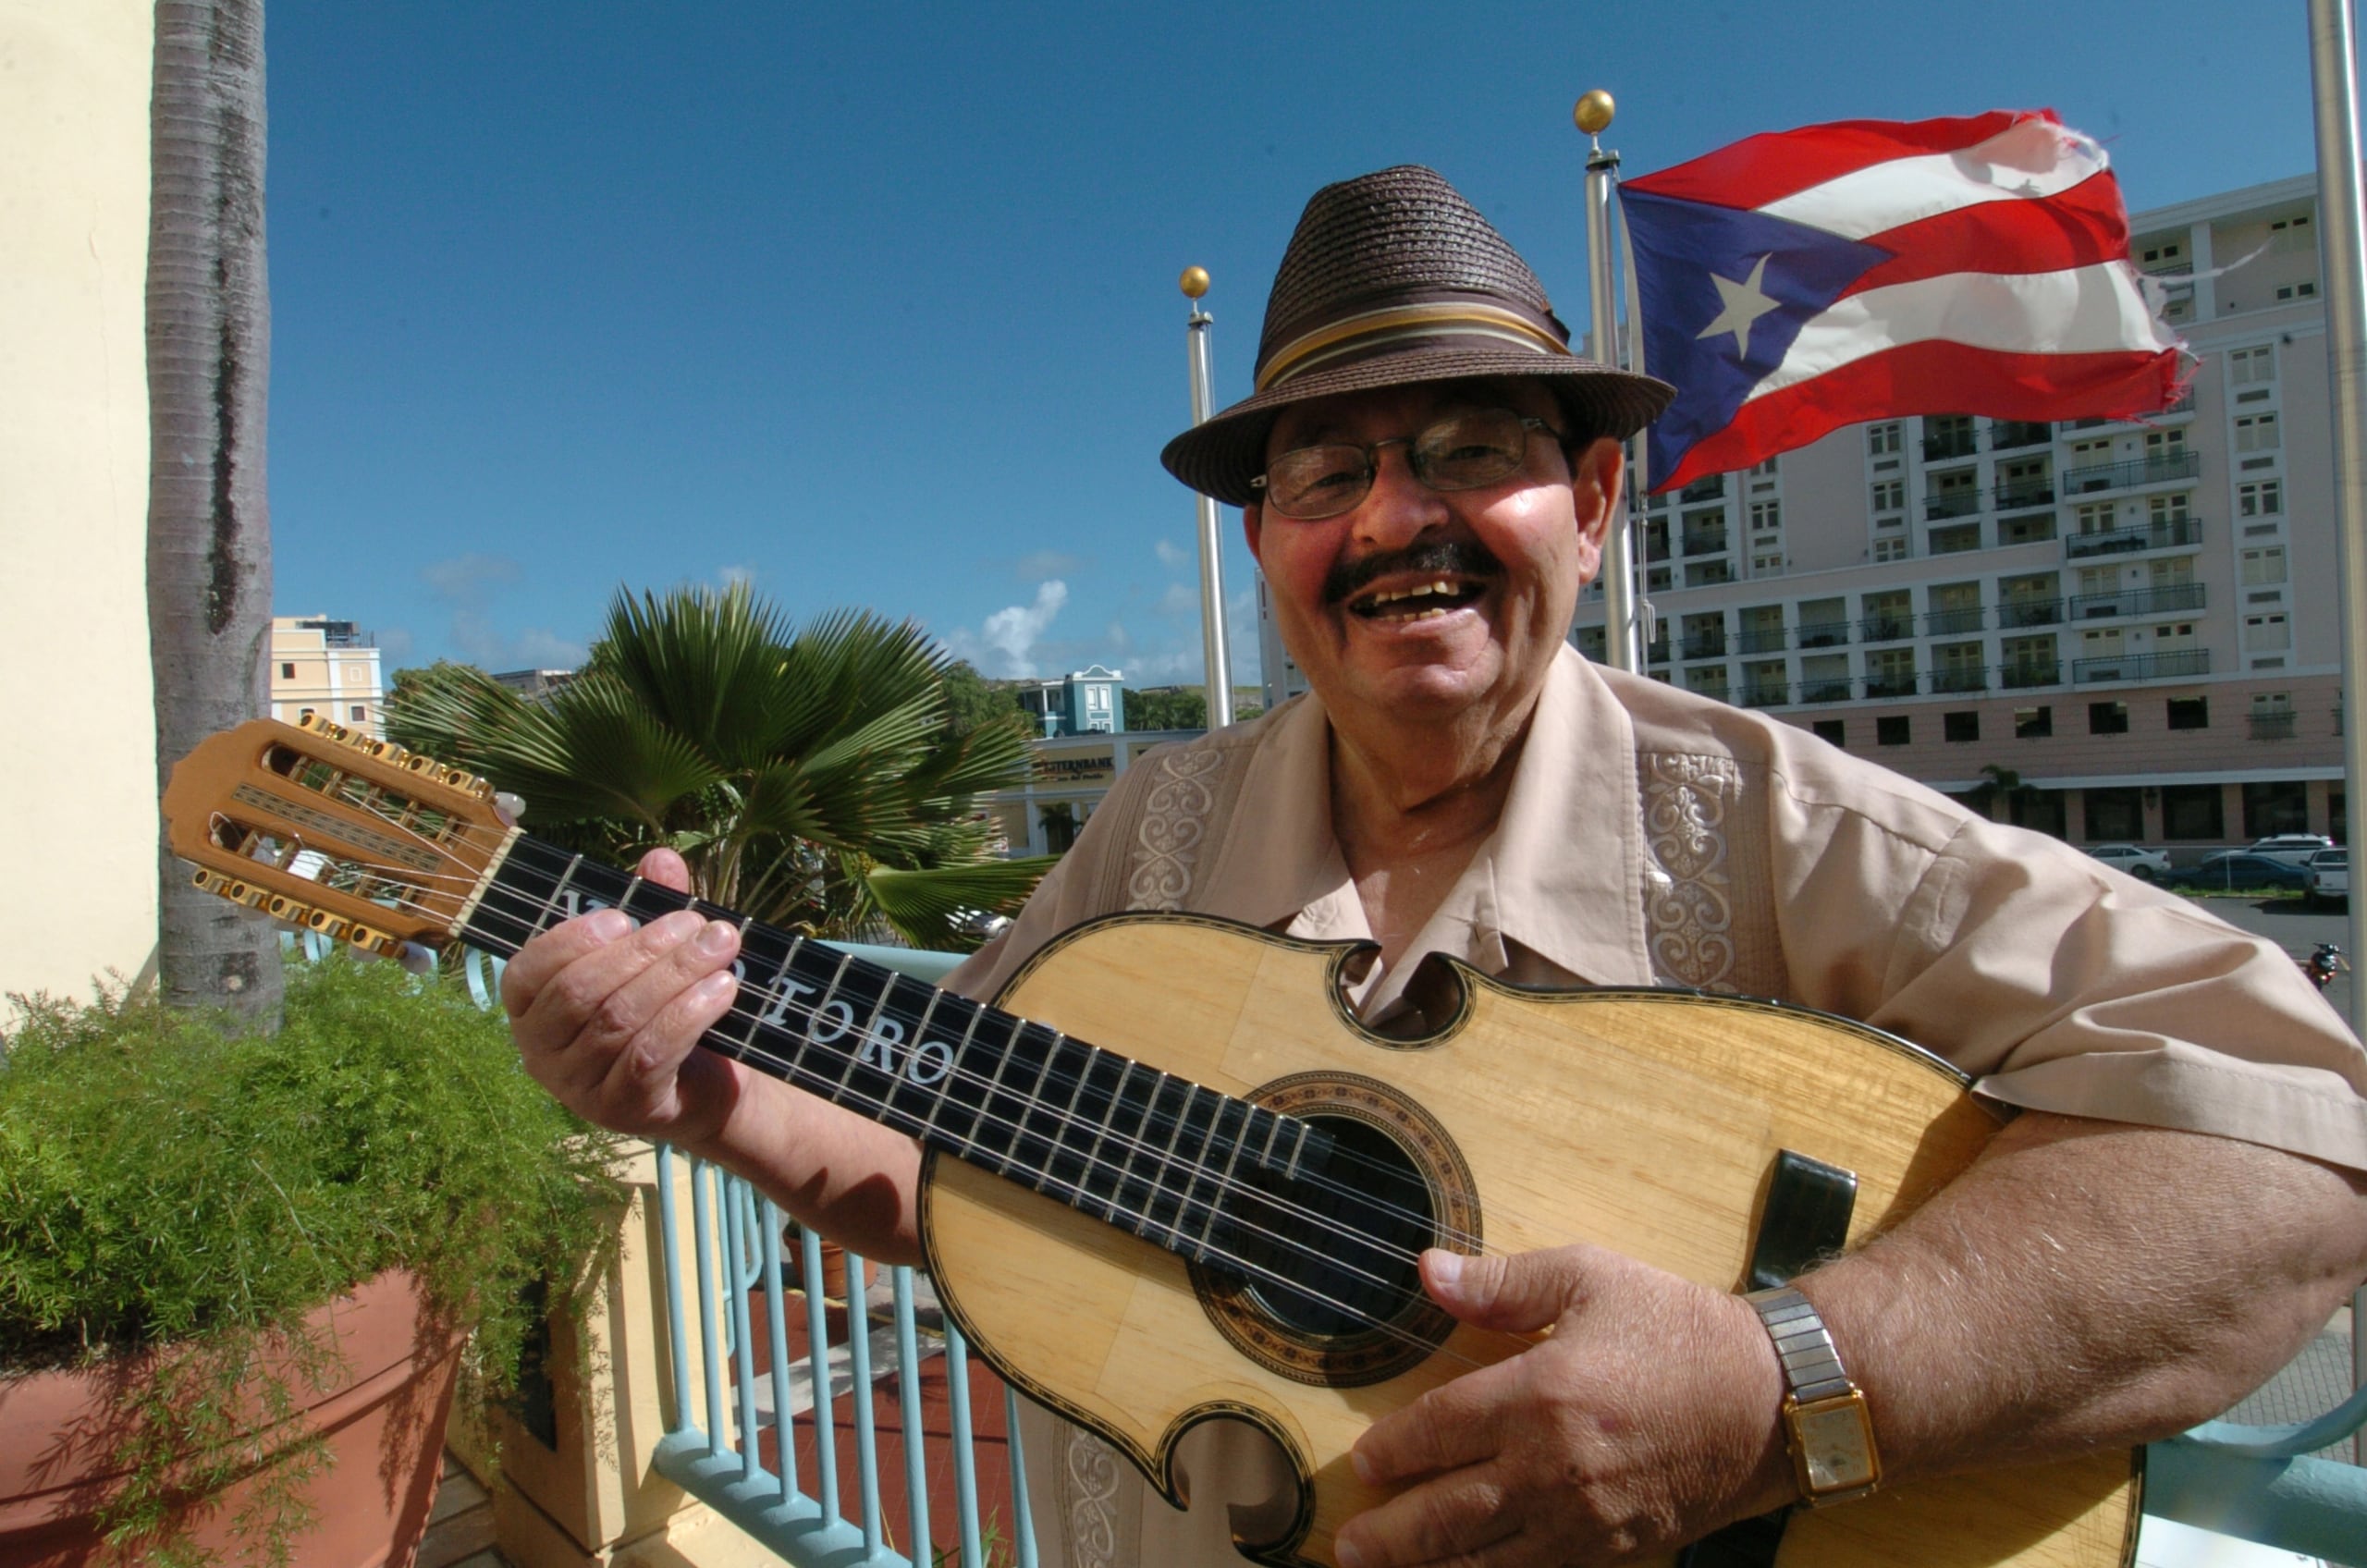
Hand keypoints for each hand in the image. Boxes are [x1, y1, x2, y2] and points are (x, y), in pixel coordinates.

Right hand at [500, 847, 748, 1150]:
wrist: (707, 1089)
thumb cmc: (665, 1011)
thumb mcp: (657, 957)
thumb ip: (652, 907)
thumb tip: (660, 857)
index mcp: (531, 1010)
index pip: (525, 972)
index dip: (570, 940)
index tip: (624, 916)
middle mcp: (541, 1053)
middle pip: (579, 993)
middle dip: (642, 951)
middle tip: (697, 925)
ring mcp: (578, 1088)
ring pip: (617, 1021)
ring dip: (675, 976)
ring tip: (721, 947)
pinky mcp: (622, 1110)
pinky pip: (648, 1055)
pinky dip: (688, 1014)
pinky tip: (722, 989)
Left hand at [1335, 1245, 1792, 1567]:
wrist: (1772, 1399)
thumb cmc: (1680, 1331)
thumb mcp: (1591, 1278)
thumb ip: (1504, 1282)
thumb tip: (1429, 1272)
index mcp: (1542, 1393)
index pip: (1440, 1430)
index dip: (1394, 1450)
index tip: (1364, 1462)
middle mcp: (1555, 1467)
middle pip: (1448, 1513)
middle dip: (1390, 1535)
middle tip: (1348, 1544)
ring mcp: (1585, 1519)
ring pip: (1486, 1560)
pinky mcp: (1616, 1551)